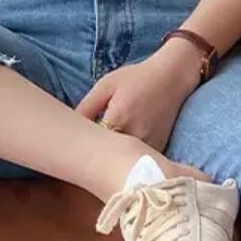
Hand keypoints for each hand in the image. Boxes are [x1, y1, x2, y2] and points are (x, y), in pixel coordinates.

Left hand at [75, 47, 200, 151]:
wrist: (172, 76)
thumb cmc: (136, 77)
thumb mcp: (106, 85)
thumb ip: (86, 106)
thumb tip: (68, 128)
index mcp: (118, 118)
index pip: (93, 146)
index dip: (82, 151)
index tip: (74, 151)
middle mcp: (135, 134)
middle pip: (108, 158)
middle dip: (96, 159)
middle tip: (85, 156)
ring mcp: (149, 144)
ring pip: (124, 163)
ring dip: (113, 162)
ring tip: (102, 157)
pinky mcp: (159, 148)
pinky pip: (139, 161)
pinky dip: (129, 161)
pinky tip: (120, 156)